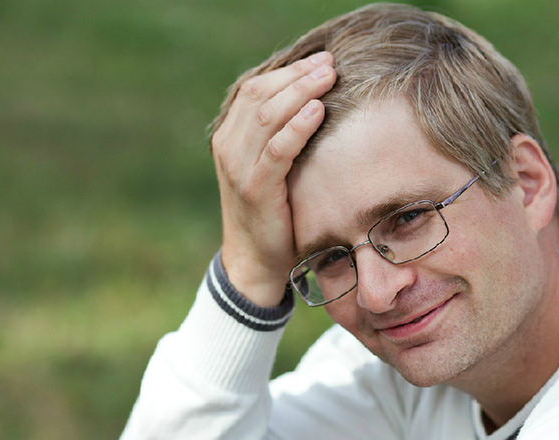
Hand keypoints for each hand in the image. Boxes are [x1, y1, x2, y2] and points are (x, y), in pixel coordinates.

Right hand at [211, 52, 335, 306]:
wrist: (254, 260)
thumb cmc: (272, 211)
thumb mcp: (269, 167)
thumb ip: (278, 136)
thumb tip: (313, 101)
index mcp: (230, 136)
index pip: (257, 89)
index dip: (289, 71)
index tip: (320, 60)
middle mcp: (228, 146)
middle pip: (262, 95)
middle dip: (298, 75)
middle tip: (330, 63)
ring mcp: (238, 167)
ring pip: (268, 116)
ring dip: (301, 92)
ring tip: (329, 77)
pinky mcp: (255, 189)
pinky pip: (277, 150)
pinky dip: (298, 127)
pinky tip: (318, 111)